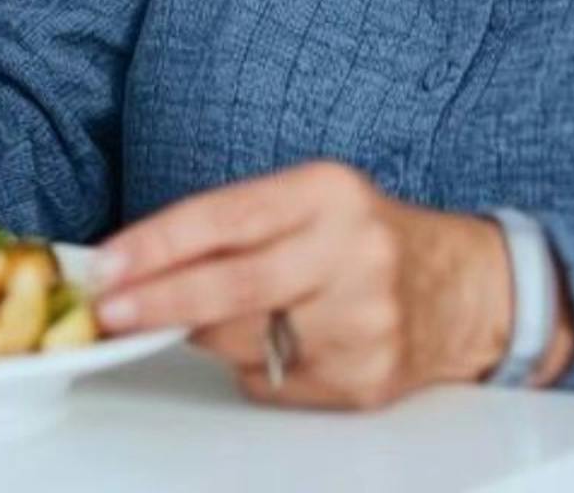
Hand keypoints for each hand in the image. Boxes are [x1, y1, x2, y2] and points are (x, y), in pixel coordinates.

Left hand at [92, 162, 547, 410]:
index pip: (226, 217)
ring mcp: (362, 321)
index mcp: (327, 193)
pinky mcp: (364, 376)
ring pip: (244, 341)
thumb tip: (140, 265)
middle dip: (159, 301)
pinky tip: (280, 341)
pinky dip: (254, 365)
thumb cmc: (365, 238)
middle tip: (110, 310)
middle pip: (233, 285)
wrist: (464, 290)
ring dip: (204, 333)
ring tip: (202, 317)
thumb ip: (234, 225)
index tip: (109, 264)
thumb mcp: (310, 201)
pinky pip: (271, 381)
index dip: (158, 244)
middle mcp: (351, 253)